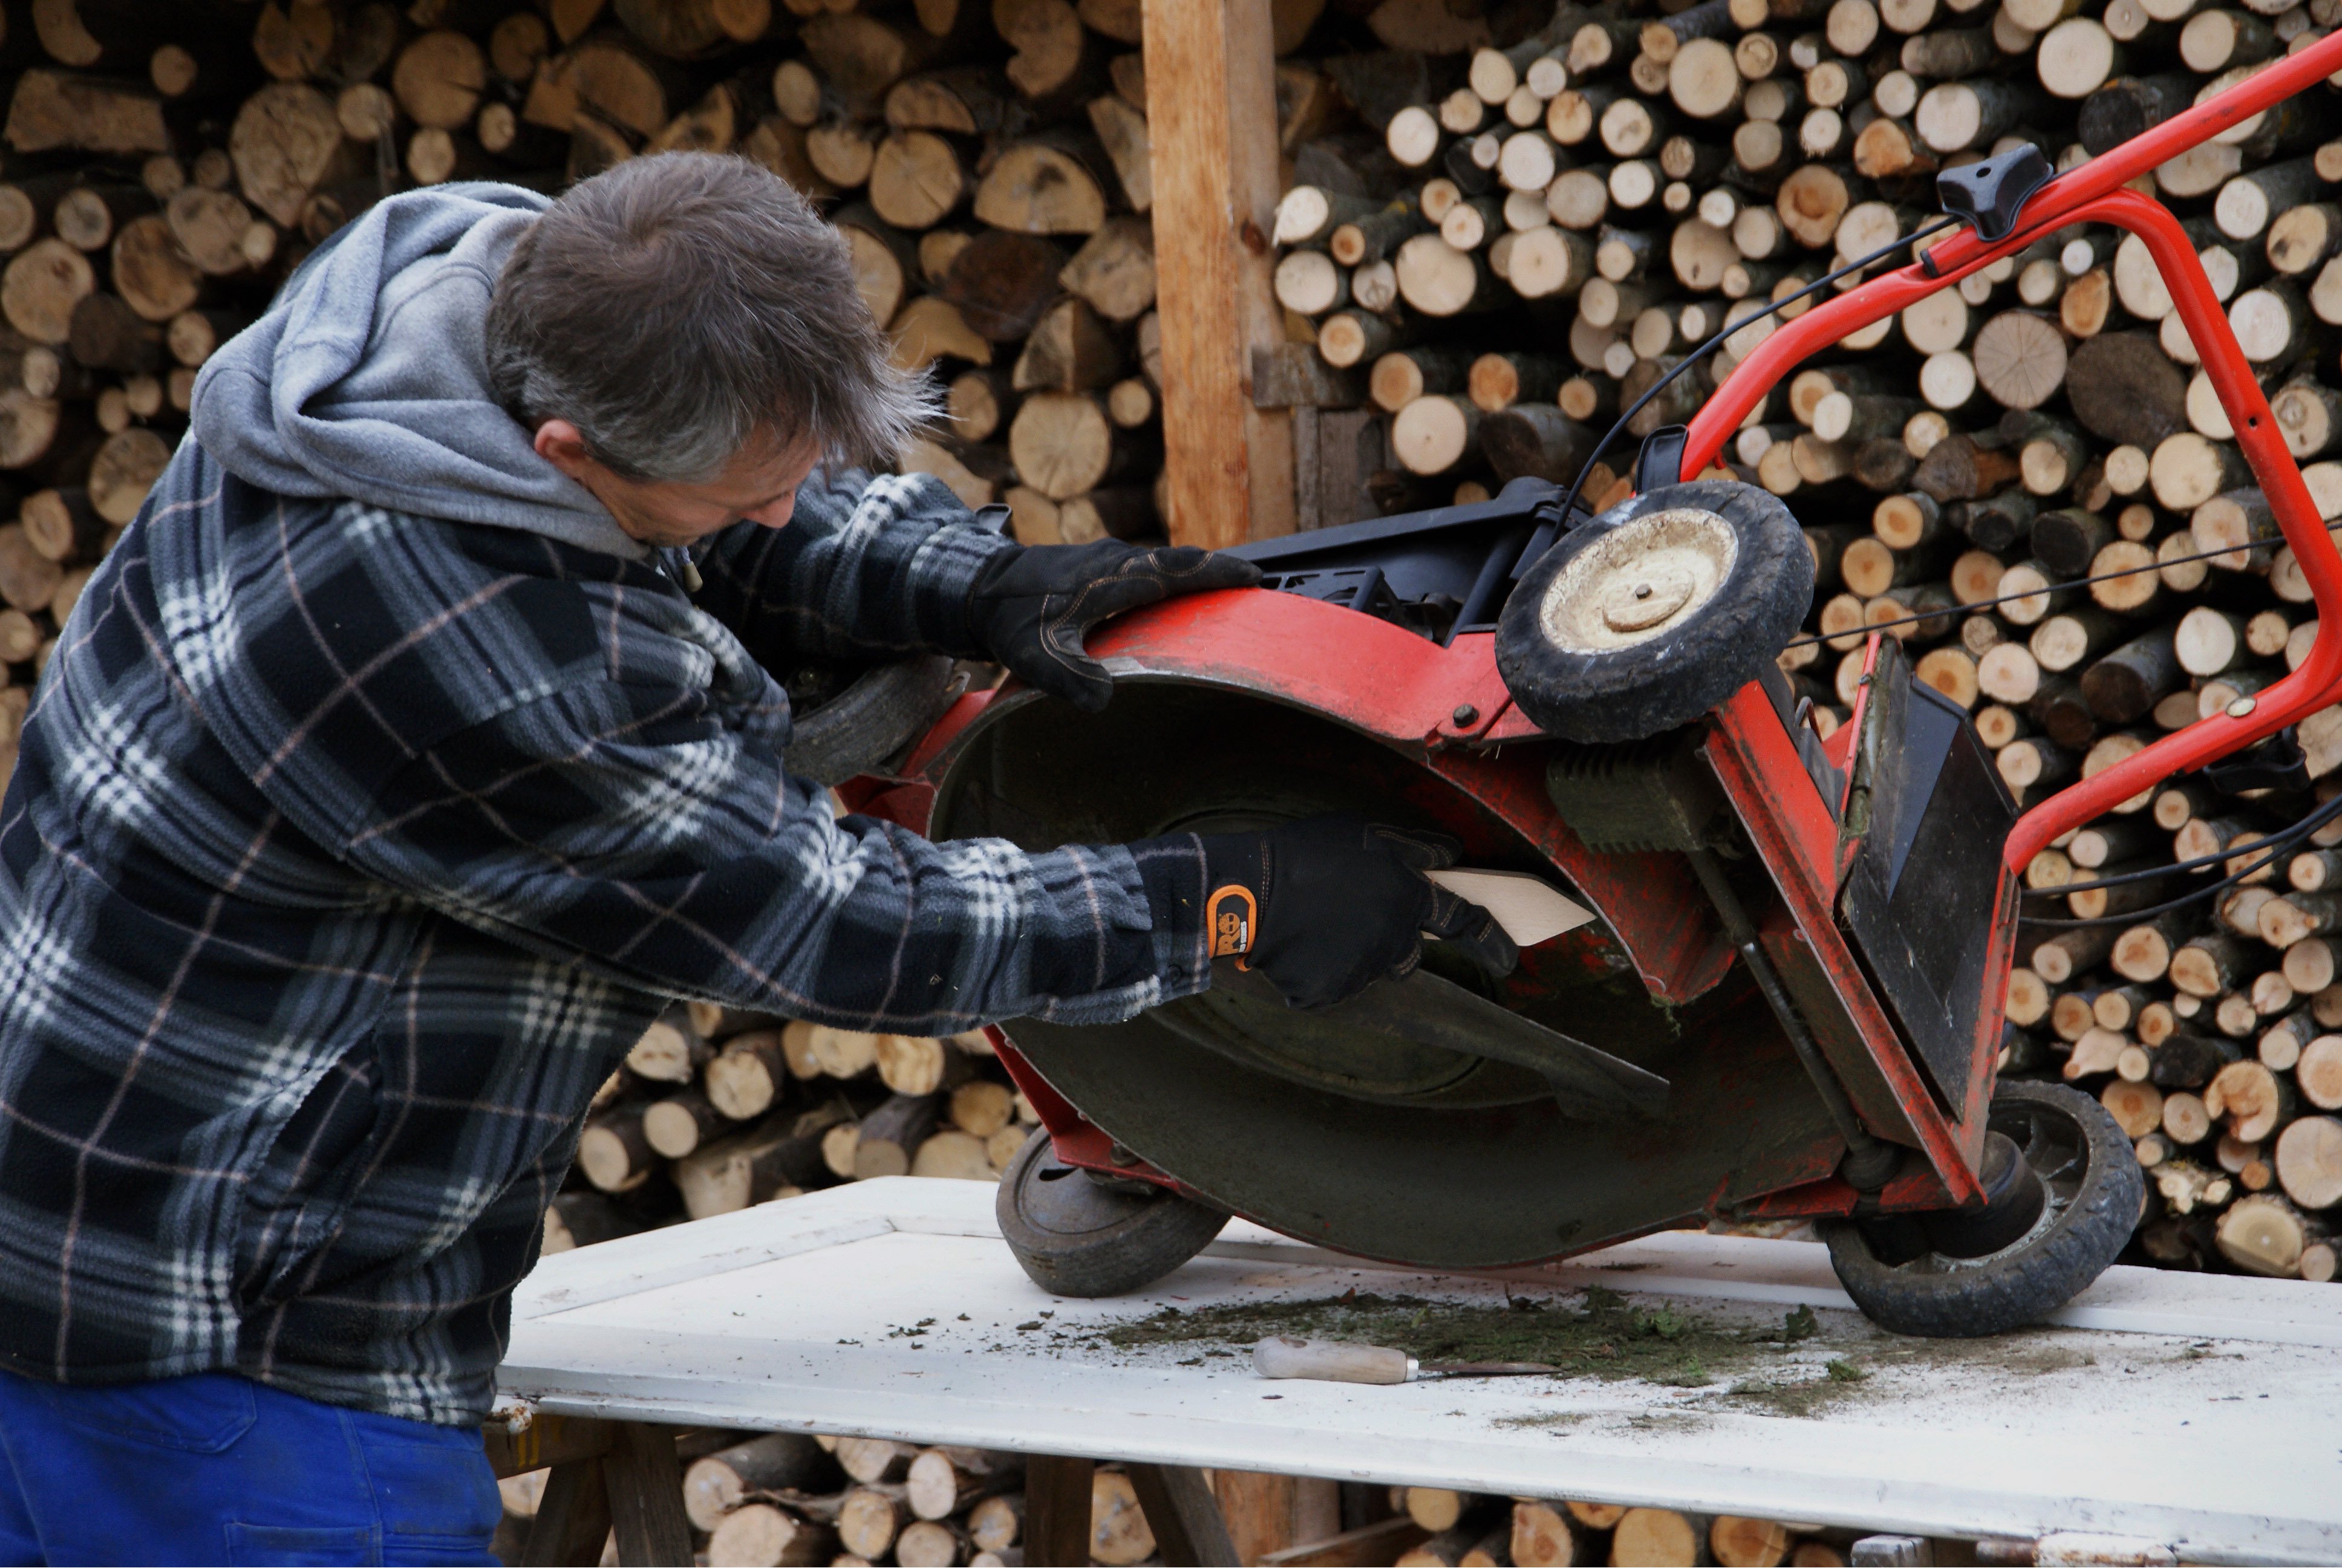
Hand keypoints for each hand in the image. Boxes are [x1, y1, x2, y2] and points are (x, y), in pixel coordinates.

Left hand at [967, 540, 1260, 712]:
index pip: (1180, 569)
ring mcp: (1104, 559)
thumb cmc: (1010, 619)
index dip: (1219, 573)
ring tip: (1219, 595)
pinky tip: (1167, 601)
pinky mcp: (1092, 566)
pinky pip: (1143, 569)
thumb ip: (1071, 678)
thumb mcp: (1038, 655)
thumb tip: (1104, 701)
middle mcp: (1115, 560)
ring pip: (1161, 563)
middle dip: (1217, 572)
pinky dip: (1166, 580)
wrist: (974, 586)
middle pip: (1180, 561)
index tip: (1256, 576)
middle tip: (1252, 586)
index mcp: (1115, 576)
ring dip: (1191, 575)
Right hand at [1195, 814, 1517, 1009]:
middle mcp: (1393, 940)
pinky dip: (1320, 969)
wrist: (1247, 892)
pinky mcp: (1328, 992)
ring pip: (1370, 968)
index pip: (1465, 922)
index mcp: (1408, 899)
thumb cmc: (1307, 855)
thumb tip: (1451, 854)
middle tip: (1352, 913)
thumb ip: (1414, 848)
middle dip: (1392, 939)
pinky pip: (1334, 986)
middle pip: (1409, 953)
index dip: (1491, 940)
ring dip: (1354, 951)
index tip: (1508, 958)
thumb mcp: (1366, 834)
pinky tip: (1298, 944)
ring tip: (1316, 923)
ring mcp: (1360, 971)